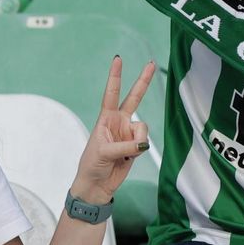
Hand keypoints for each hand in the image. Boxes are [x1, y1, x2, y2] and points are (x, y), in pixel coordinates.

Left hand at [70, 56, 156, 206]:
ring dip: (138, 141)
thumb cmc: (92, 165)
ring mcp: (128, 133)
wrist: (97, 185)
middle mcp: (118, 122)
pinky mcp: (136, 146)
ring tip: (127, 153)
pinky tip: (130, 158)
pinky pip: (145, 142)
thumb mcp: (103, 152)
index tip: (118, 59)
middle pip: (134, 98)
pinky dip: (140, 150)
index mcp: (105, 118)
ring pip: (143, 128)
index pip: (111, 93)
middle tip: (151, 64)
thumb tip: (143, 144)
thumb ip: (124, 146)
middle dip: (143, 81)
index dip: (115, 76)